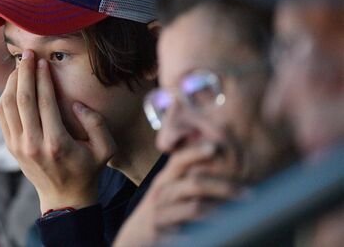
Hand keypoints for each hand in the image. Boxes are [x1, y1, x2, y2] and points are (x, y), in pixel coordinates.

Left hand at [0, 50, 115, 211]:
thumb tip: (77, 103)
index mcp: (56, 144)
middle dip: (24, 73)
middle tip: (27, 54)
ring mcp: (18, 146)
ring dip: (12, 82)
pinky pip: (2, 115)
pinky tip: (14, 84)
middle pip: (22, 100)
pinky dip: (5, 96)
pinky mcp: (11, 146)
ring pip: (7, 106)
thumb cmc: (88, 170)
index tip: (43, 61)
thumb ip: (97, 124)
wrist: (64, 198)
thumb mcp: (105, 150)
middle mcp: (33, 144)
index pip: (44, 102)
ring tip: (20, 66)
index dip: (43, 78)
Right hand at [114, 143, 240, 246]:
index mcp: (165, 180)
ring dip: (219, 211)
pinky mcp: (160, 234)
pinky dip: (203, 234)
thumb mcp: (165, 190)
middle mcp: (162, 194)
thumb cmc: (159, 211)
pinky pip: (185, 233)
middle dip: (224, 187)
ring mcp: (160, 214)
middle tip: (250, 194)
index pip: (179, 160)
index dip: (195, 151)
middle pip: (194, 184)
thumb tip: (212, 154)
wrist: (134, 238)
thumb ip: (184, 175)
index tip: (216, 146)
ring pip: (193, 209)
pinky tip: (220, 234)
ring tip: (240, 214)